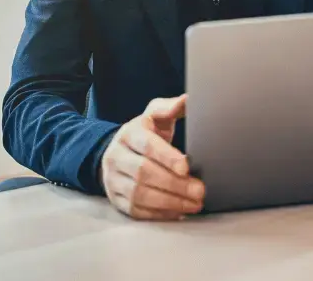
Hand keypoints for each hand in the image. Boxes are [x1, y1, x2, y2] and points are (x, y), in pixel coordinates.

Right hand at [99, 94, 204, 219]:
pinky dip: (160, 214)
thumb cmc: (144, 134)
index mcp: (128, 133)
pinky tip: (178, 212)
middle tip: (199, 191)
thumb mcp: (154, 117)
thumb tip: (189, 99)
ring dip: (170, 202)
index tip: (186, 166)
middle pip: (143, 172)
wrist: (117, 153)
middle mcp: (116, 156)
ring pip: (139, 194)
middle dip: (175, 184)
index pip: (146, 145)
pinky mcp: (116, 199)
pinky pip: (136, 211)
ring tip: (194, 204)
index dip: (166, 157)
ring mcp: (113, 180)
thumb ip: (170, 108)